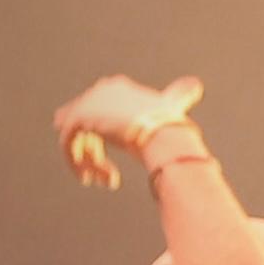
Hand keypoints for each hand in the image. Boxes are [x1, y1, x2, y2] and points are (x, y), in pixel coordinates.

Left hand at [52, 74, 203, 187]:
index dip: (102, 133)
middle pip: (85, 123)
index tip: (102, 154)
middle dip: (91, 149)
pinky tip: (89, 178)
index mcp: (118, 87)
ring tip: (101, 180)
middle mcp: (99, 90)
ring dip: (89, 161)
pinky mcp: (77, 119)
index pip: (100, 109)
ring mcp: (87, 103)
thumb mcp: (173, 107)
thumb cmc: (171, 124)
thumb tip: (195, 85)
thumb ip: (180, 95)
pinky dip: (76, 162)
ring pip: (76, 136)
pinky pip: (68, 144)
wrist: (162, 134)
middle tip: (104, 174)